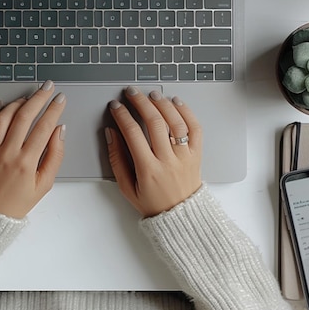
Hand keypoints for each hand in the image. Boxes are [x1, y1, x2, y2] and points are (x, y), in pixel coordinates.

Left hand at [0, 80, 65, 217]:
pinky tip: (3, 106)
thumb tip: (60, 131)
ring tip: (27, 97)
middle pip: (25, 115)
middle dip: (38, 97)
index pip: (44, 126)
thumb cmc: (17, 203)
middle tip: (47, 87)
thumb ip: (55, 155)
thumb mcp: (44, 184)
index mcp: (26, 162)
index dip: (54, 109)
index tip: (60, 99)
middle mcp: (7, 153)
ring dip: (17, 103)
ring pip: (4, 116)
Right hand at [106, 87, 201, 216]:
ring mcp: (185, 156)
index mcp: (148, 170)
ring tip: (151, 94)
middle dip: (141, 102)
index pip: (133, 134)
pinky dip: (186, 112)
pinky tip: (176, 102)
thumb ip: (117, 159)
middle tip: (131, 92)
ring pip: (175, 122)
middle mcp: (168, 161)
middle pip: (155, 123)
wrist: (181, 216)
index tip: (116, 106)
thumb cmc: (153, 203)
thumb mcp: (126, 187)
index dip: (122, 116)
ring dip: (162, 104)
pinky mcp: (197, 154)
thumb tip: (111, 134)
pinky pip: (195, 128)